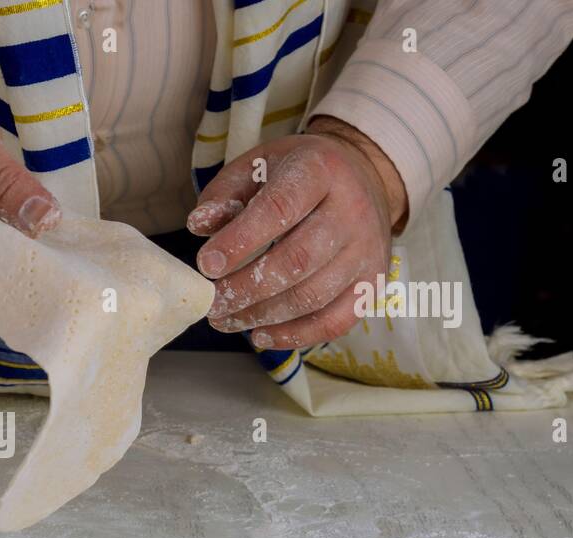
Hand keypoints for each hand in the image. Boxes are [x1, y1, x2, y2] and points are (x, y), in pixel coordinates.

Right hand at [0, 41, 60, 285]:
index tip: (68, 231)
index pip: (8, 264)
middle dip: (31, 245)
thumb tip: (48, 221)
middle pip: (1, 271)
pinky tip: (2, 212)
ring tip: (24, 205)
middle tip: (49, 210)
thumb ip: (3, 182)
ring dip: (14, 239)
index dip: (43, 248)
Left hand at [187, 117, 408, 349]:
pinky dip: (295, 336)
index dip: (239, 241)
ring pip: (313, 296)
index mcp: (321, 170)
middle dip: (246, 289)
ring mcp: (367, 249)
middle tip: (212, 304)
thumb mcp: (257, 167)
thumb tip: (199, 226)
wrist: (363, 178)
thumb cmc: (298, 175)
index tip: (205, 266)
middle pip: (297, 260)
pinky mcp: (373, 283)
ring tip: (225, 320)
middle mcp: (353, 209)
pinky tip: (260, 335)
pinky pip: (335, 321)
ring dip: (262, 316)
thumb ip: (225, 194)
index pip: (279, 208)